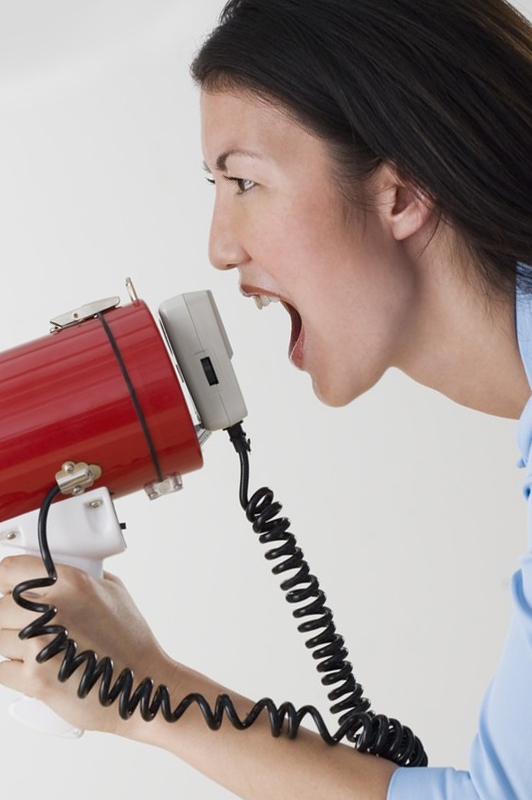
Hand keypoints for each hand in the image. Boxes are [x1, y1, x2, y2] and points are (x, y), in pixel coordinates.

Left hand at [0, 555, 180, 737]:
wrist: (141, 685)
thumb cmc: (130, 642)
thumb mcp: (113, 591)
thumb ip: (80, 576)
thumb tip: (52, 572)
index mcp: (69, 582)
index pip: (8, 570)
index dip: (3, 579)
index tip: (4, 586)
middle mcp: (50, 610)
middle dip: (8, 616)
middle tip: (26, 624)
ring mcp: (38, 646)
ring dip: (10, 643)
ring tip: (36, 648)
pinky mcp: (32, 679)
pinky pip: (2, 669)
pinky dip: (12, 670)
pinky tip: (35, 668)